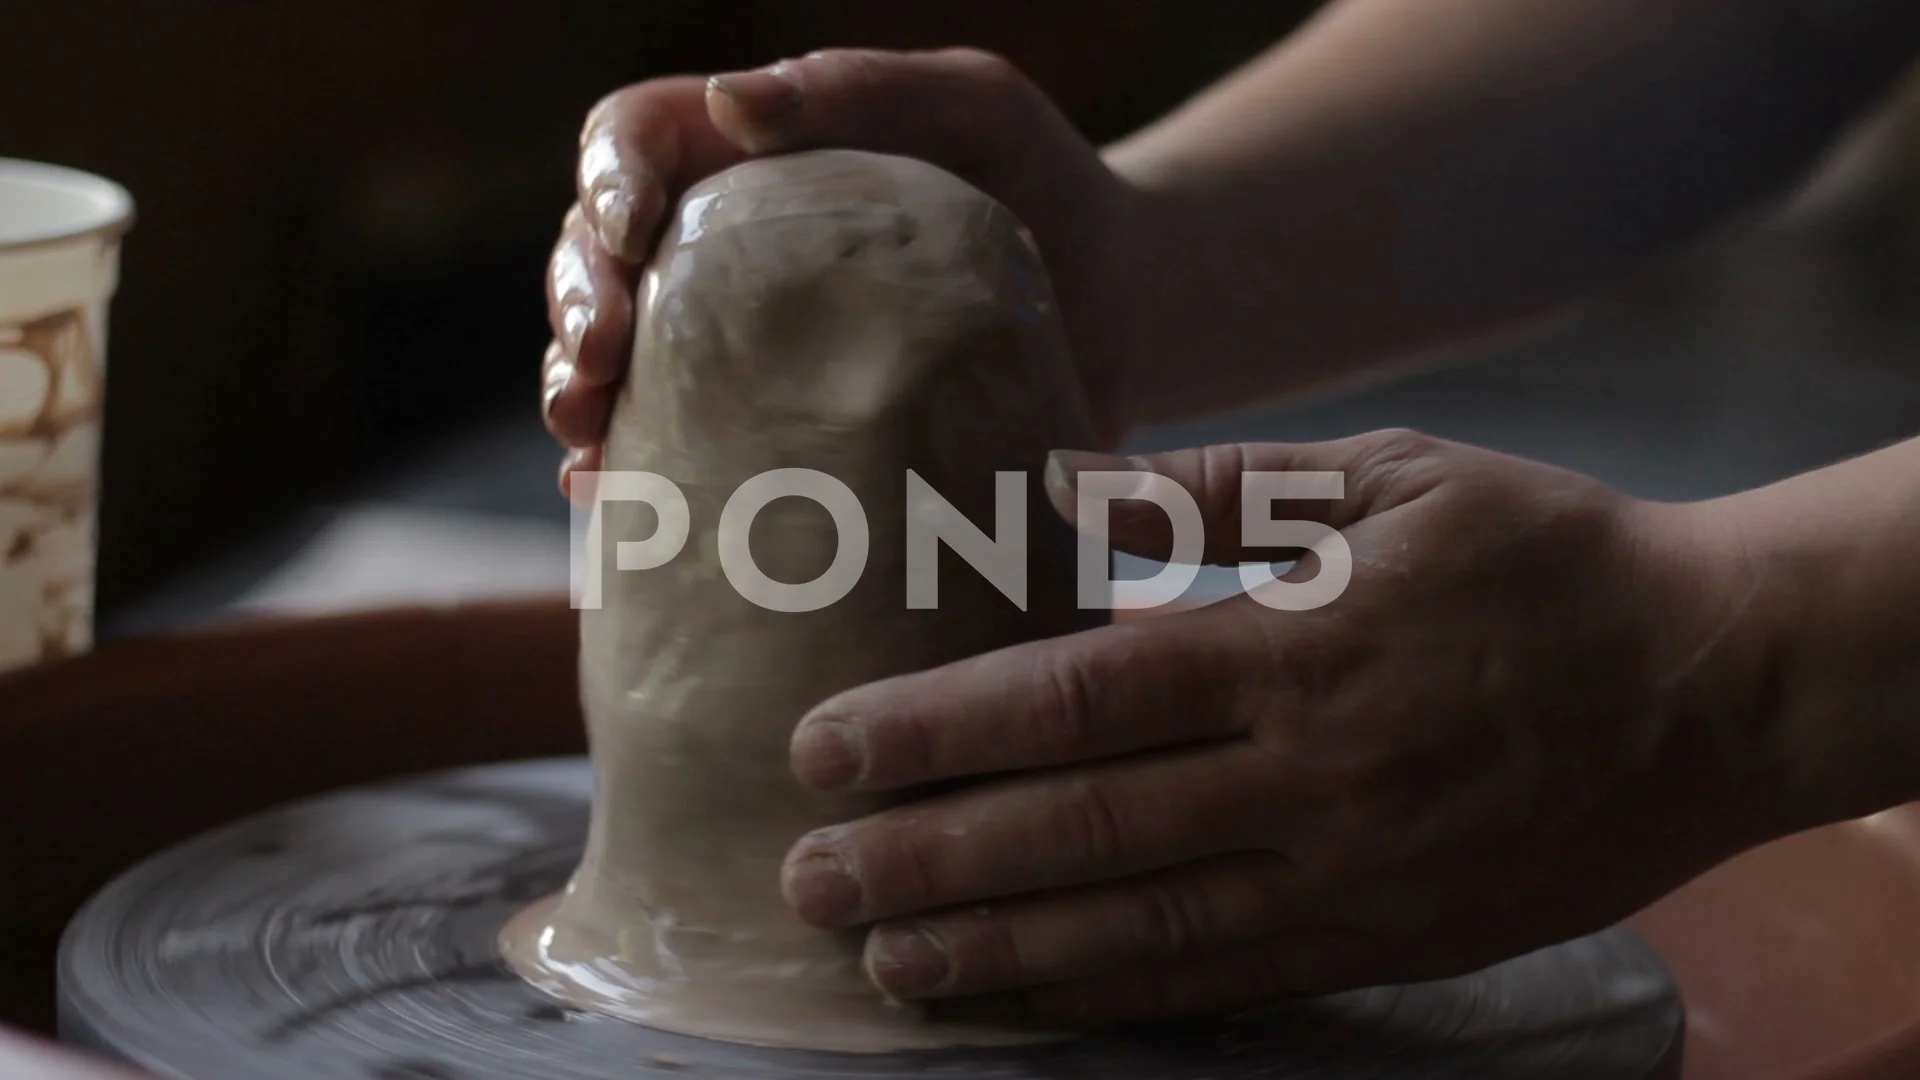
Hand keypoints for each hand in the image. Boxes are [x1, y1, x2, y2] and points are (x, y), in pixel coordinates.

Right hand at [544, 48, 1146, 491]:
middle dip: (574, 304)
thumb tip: (728, 102)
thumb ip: (866, 89)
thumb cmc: (1046, 184)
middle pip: (597, 256)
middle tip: (595, 359)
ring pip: (616, 357)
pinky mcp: (772, 426)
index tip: (627, 232)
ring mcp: (738, 340)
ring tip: (587, 432)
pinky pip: (675, 448)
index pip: (634, 141)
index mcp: (751, 153)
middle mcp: (724, 244)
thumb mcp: (976, 109)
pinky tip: (618, 496)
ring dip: (578, 391)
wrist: (1118, 310)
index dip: (605, 180)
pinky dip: (632, 471)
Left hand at [778, 429, 1803, 1021]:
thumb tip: (1063, 490)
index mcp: (1291, 649)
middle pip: (1080, 828)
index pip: (1073, 700)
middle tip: (810, 878)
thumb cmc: (1545, 555)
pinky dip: (1122, 996)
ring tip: (887, 965)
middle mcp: (1305, 778)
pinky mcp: (1389, 939)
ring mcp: (1348, 876)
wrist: (1715, 681)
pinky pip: (1232, 980)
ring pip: (1142, 930)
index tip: (827, 748)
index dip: (937, 731)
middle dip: (931, 857)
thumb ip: (1219, 488)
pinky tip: (1036, 1002)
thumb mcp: (1390, 476)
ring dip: (1002, 951)